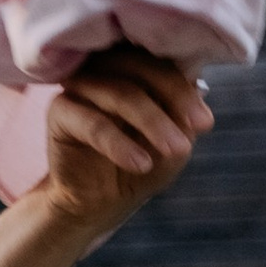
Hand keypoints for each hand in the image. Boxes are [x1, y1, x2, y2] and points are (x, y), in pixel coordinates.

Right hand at [35, 49, 212, 233]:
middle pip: (142, 68)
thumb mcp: (172, 143)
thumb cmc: (139, 164)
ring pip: (120, 93)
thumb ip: (184, 117)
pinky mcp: (60, 110)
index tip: (205, 124)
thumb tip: (197, 92)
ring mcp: (81, 85)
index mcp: (135, 66)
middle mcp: (106, 66)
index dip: (185, 90)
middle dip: (173, 99)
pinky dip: (120, 144)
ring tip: (174, 151)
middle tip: (194, 132)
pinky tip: (141, 164)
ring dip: (152, 123)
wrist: (98, 204)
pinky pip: (93, 123)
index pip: (163, 62)